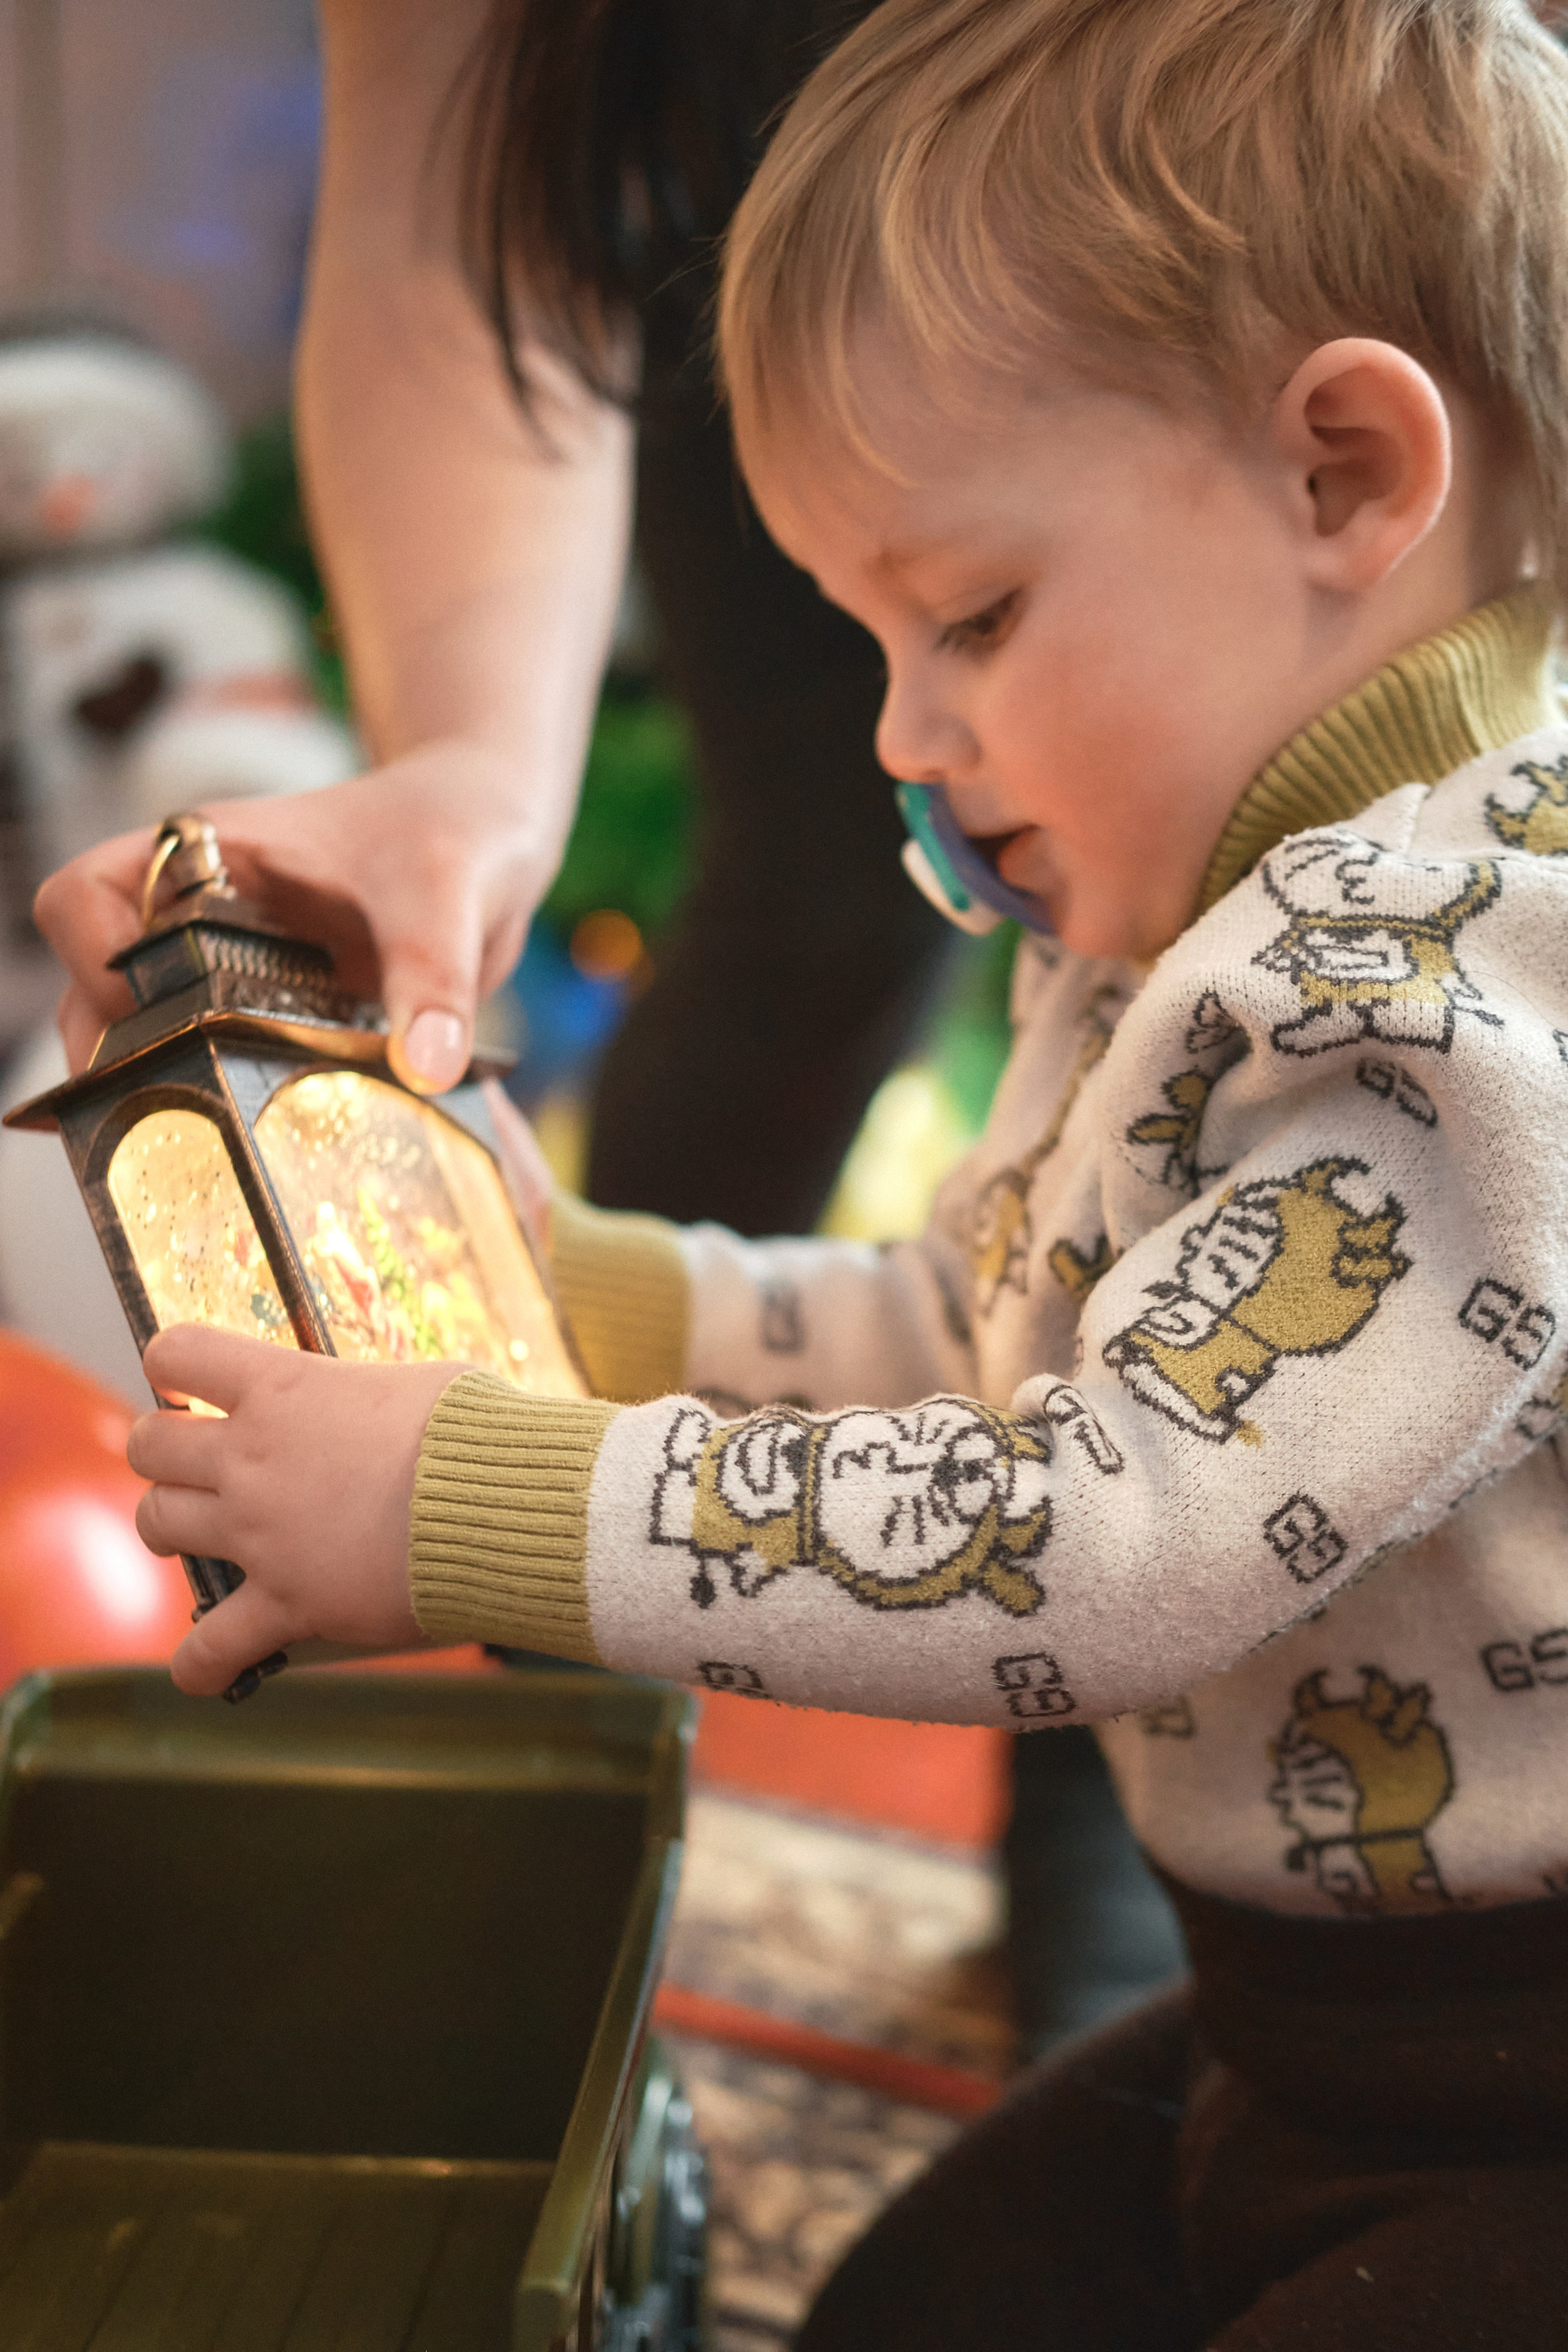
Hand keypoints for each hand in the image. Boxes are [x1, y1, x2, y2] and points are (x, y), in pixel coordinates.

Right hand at [34, 737, 556, 1088]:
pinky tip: (281, 1146)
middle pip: (104, 987)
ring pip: (158, 1036)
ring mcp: (238, 969)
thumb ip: (433, 971)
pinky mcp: (281, 1017)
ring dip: (176, 1086)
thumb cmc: (455, 825)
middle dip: (121, 1053)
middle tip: (180, 1111)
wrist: (494, 832)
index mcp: (213, 855)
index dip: (91, 953)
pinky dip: (242, 1101)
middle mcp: (206, 914)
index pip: (87, 895)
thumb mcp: (446, 890)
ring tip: (223, 1137)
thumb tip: (425, 1067)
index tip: (145, 1007)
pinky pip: (234, 1063)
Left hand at [129, 1325, 462, 1695]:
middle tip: (198, 1465)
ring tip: (197, 1540)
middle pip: (150, 1446)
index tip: (189, 1382)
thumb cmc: (479, 1435)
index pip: (180, 1353)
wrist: (505, 1508)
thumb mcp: (423, 1384)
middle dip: (164, 1453)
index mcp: (283, 1388)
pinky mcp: (285, 1603)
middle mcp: (252, 1457)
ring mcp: (259, 1532)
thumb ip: (372, 1397)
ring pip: (157, 1525)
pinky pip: (210, 1647)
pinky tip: (207, 1671)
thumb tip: (376, 1407)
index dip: (175, 1365)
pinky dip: (202, 1663)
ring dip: (170, 1531)